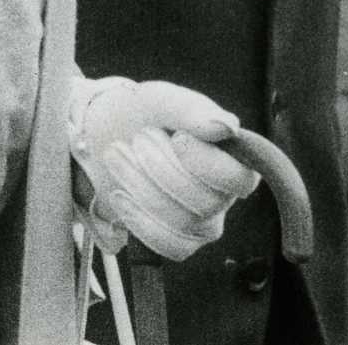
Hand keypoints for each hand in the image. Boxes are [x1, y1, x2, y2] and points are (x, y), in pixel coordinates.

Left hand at [69, 77, 260, 260]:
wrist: (109, 135)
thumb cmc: (145, 114)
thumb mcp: (161, 99)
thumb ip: (192, 108)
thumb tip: (228, 126)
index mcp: (233, 158)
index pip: (238, 179)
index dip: (207, 164)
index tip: (177, 138)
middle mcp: (225, 194)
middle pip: (206, 203)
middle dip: (161, 168)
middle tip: (137, 139)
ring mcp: (205, 221)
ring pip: (183, 224)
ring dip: (141, 187)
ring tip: (116, 154)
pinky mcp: (182, 240)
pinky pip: (170, 247)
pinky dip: (139, 220)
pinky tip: (119, 195)